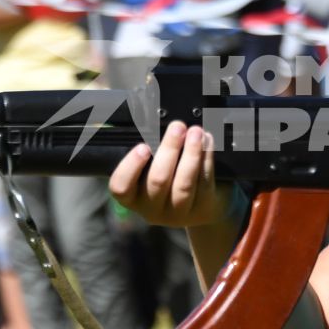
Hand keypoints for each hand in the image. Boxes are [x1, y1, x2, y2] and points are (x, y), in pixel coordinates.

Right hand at [108, 122, 240, 228]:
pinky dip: (206, 158)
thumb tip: (148, 116)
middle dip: (168, 150)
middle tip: (177, 126)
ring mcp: (178, 212)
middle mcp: (152, 208)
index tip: (142, 146)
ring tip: (196, 131)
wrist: (204, 206)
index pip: (120, 187)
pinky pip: (204, 182)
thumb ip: (148, 149)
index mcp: (133, 197)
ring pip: (184, 184)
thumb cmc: (170, 178)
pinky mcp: (202, 208)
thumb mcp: (152, 168)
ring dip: (191, 153)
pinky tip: (207, 141)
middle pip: (157, 181)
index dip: (130, 167)